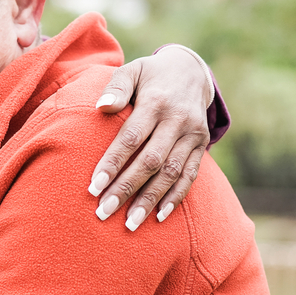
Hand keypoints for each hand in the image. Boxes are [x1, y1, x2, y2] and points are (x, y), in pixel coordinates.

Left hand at [89, 45, 210, 229]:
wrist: (191, 71)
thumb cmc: (150, 76)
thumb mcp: (133, 70)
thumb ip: (117, 86)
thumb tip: (102, 107)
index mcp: (156, 102)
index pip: (131, 138)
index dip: (113, 163)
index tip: (93, 186)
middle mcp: (178, 120)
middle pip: (150, 161)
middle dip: (126, 189)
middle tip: (103, 212)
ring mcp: (193, 135)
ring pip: (171, 173)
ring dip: (150, 200)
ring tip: (129, 223)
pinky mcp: (202, 145)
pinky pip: (190, 176)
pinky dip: (175, 197)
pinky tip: (159, 216)